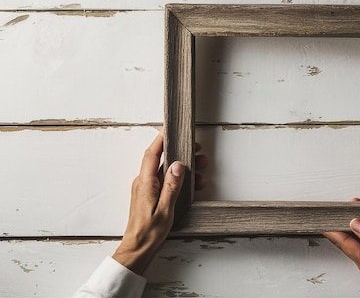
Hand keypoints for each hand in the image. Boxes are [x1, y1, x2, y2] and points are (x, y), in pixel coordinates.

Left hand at [112, 133, 208, 274]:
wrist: (138, 249)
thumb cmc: (149, 232)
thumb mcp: (165, 209)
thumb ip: (171, 185)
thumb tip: (177, 165)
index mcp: (145, 182)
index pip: (152, 154)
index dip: (162, 139)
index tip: (173, 129)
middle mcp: (144, 182)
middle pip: (162, 160)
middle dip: (180, 153)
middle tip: (198, 151)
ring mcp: (147, 189)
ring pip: (167, 171)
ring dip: (184, 168)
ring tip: (202, 169)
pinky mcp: (152, 196)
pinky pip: (167, 182)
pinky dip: (180, 180)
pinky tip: (193, 184)